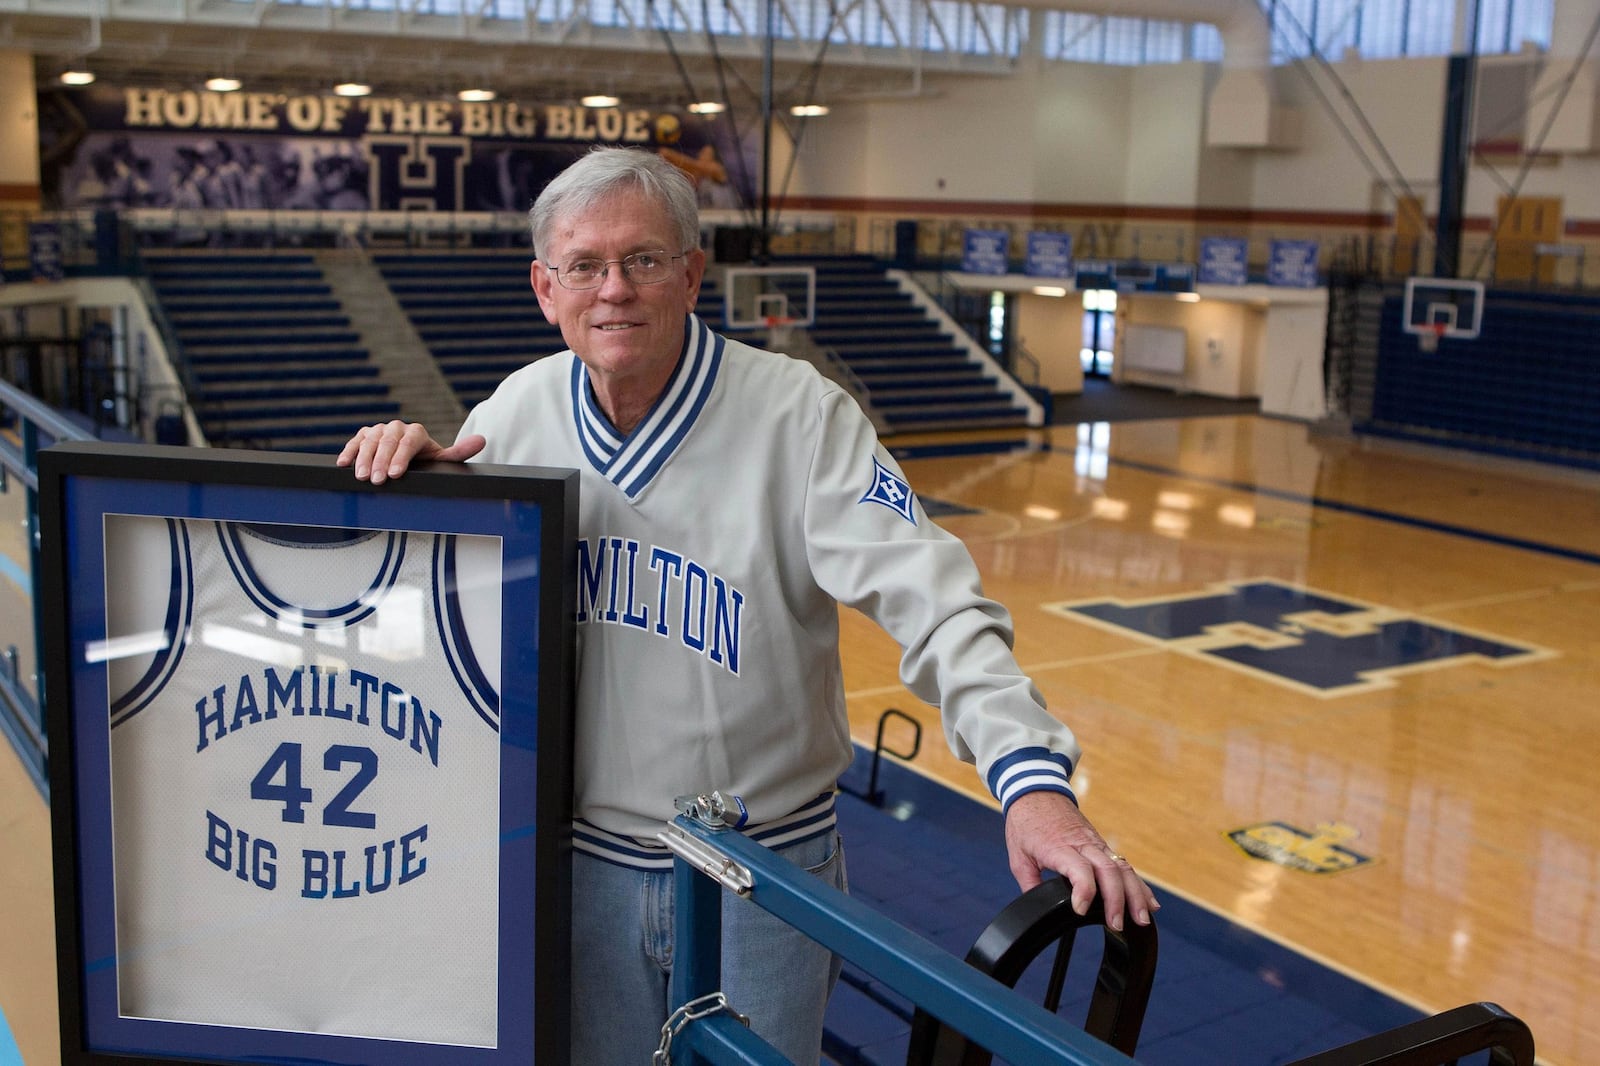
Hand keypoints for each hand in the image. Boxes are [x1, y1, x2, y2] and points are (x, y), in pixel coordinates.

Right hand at [336, 421, 485, 483]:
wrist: (410, 453)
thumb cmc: (426, 459)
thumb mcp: (441, 458)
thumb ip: (458, 452)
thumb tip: (481, 441)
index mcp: (416, 433)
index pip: (408, 443)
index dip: (401, 458)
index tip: (395, 475)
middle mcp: (396, 428)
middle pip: (387, 442)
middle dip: (381, 462)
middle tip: (377, 481)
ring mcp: (379, 430)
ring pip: (369, 442)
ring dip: (364, 459)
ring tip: (361, 477)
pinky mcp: (365, 435)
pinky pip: (355, 441)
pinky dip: (349, 451)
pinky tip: (343, 464)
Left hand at [1003, 790, 1157, 931]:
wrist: (1037, 791)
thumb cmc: (1027, 822)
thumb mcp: (1018, 855)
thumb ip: (1029, 883)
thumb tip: (1037, 907)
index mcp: (1059, 846)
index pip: (1079, 868)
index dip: (1084, 890)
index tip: (1080, 911)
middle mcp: (1083, 844)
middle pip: (1108, 870)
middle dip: (1117, 900)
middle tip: (1117, 924)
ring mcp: (1096, 843)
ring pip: (1122, 868)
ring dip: (1135, 895)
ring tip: (1142, 920)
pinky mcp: (1102, 845)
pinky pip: (1124, 864)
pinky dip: (1138, 884)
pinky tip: (1149, 902)